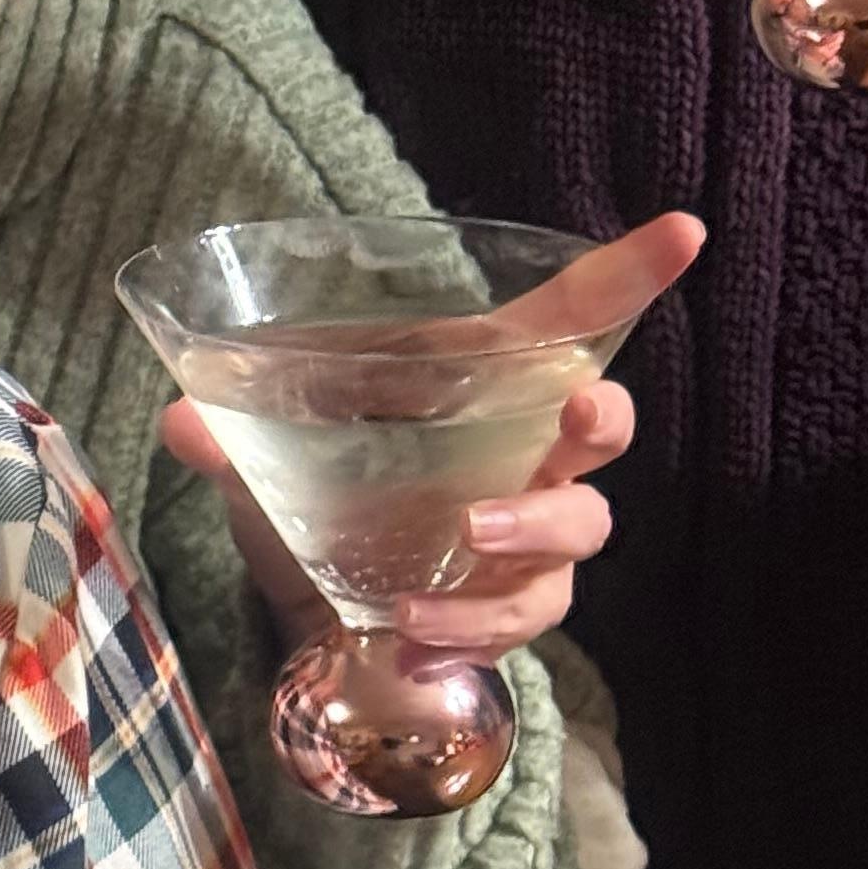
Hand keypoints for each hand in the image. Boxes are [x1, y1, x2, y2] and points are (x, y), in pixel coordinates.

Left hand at [155, 211, 699, 659]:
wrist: (315, 592)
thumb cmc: (322, 480)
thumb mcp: (268, 447)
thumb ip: (230, 428)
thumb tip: (180, 420)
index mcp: (485, 378)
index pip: (575, 316)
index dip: (632, 273)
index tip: (687, 228)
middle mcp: (526, 447)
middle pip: (602, 430)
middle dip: (600, 423)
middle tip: (572, 421)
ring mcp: (526, 530)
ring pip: (575, 537)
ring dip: (519, 553)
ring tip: (429, 586)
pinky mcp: (505, 602)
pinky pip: (517, 620)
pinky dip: (466, 634)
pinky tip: (408, 640)